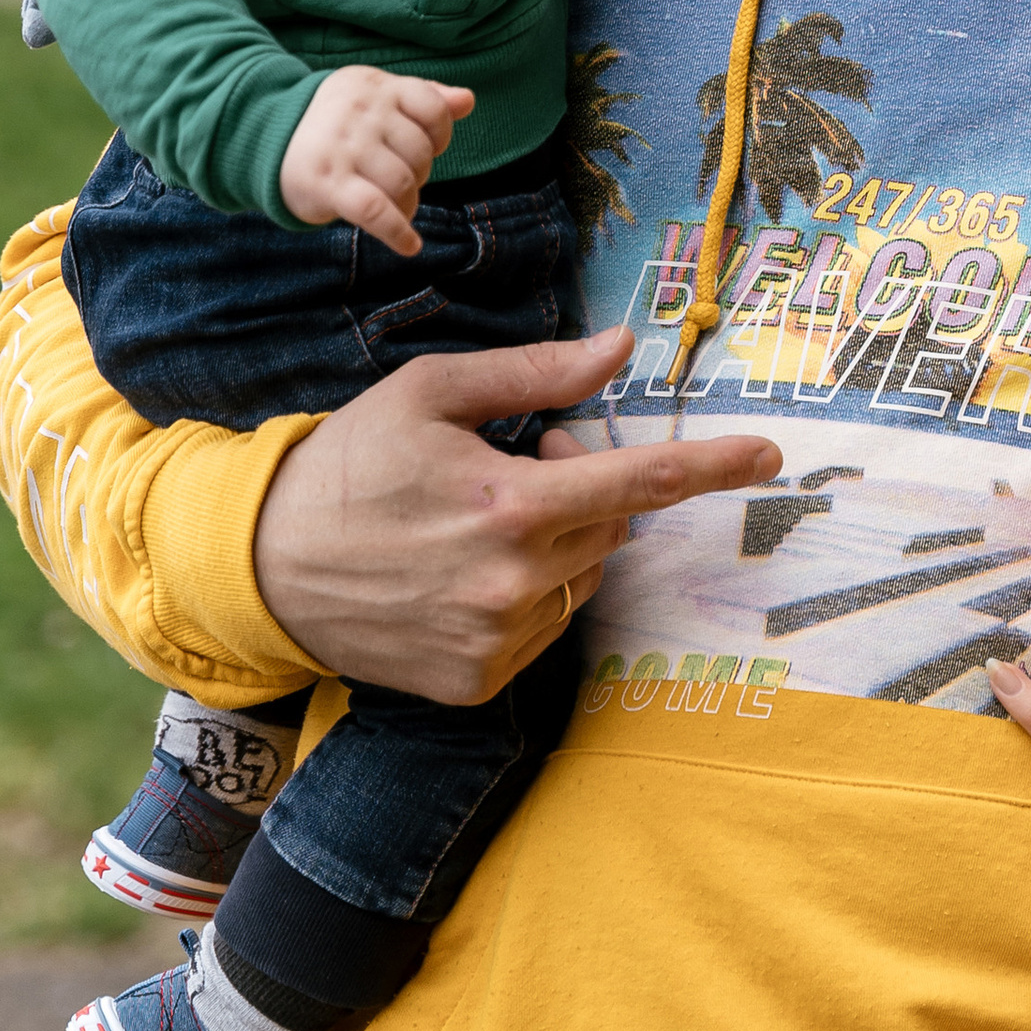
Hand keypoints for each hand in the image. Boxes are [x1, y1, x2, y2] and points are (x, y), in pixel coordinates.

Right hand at [253, 325, 779, 702]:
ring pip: (579, 579)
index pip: (640, 483)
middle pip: (609, 526)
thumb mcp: (431, 394)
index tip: (767, 455)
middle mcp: (513, 581)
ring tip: (473, 522)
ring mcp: (496, 640)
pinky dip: (522, 597)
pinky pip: (540, 628)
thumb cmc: (349, 464)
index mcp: (510, 504)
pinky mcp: (476, 680)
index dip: (712, 466)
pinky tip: (458, 575)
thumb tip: (621, 349)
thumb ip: (535, 374)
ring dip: (554, 545)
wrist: (263, 566)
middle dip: (581, 489)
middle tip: (513, 464)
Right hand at [279, 67, 476, 253]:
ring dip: (408, 205)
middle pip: (419, 153)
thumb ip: (424, 98)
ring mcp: (343, 147)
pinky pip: (377, 212)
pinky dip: (398, 233)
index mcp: (374, 87)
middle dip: (418, 175)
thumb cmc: (334, 122)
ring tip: (396, 209)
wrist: (263, 139)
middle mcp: (360, 112)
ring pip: (403, 184)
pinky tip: (409, 246)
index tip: (426, 146)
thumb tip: (467, 100)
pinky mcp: (328, 183)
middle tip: (397, 181)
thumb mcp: (374, 98)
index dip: (439, 134)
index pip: (432, 107)